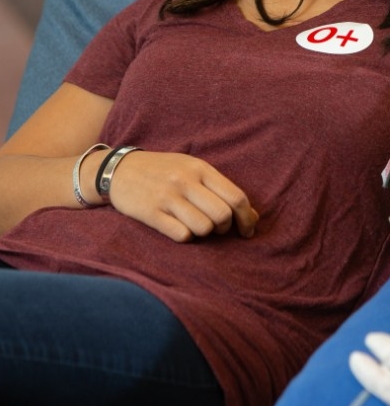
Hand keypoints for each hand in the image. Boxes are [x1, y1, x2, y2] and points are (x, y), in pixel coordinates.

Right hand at [106, 151, 258, 241]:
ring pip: (203, 228)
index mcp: (201, 168)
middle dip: (225, 228)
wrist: (119, 169)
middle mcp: (185, 181)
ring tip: (197, 227)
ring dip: (205, 233)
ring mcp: (167, 197)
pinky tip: (180, 229)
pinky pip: (180, 235)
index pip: (236, 197)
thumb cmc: (165, 171)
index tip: (247, 230)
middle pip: (222, 215)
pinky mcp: (150, 213)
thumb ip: (222, 189)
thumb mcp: (194, 170)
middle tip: (218, 229)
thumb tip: (254, 217)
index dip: (247, 218)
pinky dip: (186, 237)